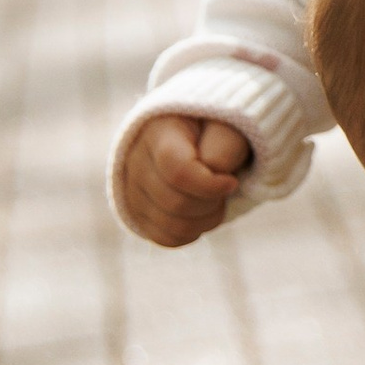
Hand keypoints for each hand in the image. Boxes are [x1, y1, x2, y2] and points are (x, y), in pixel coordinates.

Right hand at [119, 113, 252, 247]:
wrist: (198, 132)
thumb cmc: (217, 127)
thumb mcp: (229, 125)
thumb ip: (225, 145)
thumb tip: (212, 174)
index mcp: (158, 131)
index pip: (177, 172)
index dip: (210, 185)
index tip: (232, 181)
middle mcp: (135, 160)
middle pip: (176, 203)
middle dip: (213, 202)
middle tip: (227, 186)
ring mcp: (132, 188)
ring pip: (172, 227)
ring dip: (207, 219)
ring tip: (217, 199)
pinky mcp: (136, 212)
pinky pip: (166, 239)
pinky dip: (193, 232)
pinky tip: (203, 212)